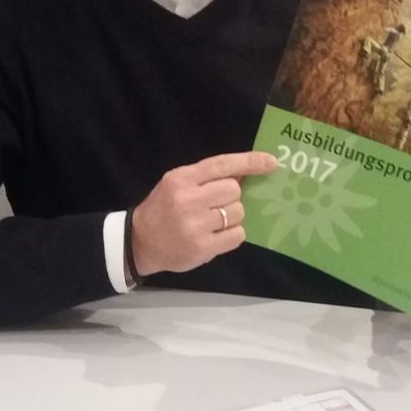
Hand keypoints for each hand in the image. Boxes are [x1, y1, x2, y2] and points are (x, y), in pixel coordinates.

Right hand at [131, 151, 277, 275]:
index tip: (271, 162)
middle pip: (234, 190)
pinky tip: (216, 236)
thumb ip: (206, 177)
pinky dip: (232, 234)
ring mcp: (196, 225)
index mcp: (181, 178)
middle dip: (231, 197)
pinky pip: (237, 235)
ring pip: (238, 212)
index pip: (221, 165)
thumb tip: (244, 173)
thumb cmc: (162, 208)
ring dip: (232, 217)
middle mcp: (188, 199)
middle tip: (216, 205)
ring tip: (213, 222)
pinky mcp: (203, 247)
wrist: (140, 241)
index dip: (249, 162)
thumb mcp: (177, 184)